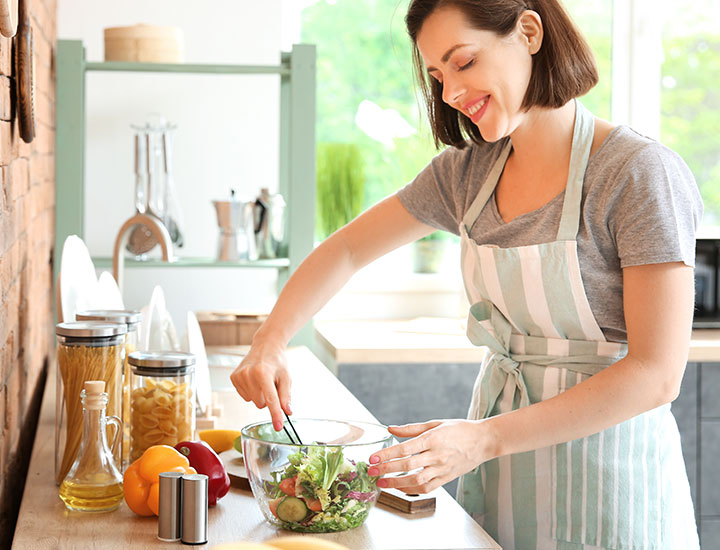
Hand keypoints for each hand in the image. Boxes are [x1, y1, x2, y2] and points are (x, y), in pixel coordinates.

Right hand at [230, 340, 290, 430]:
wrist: (265, 346)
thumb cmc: (277, 362)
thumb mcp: (286, 377)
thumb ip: (286, 396)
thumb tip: (287, 412)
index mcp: (263, 373)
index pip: (270, 400)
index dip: (275, 415)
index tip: (279, 427)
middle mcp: (248, 374)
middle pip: (261, 404)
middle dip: (268, 399)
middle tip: (271, 384)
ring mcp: (239, 376)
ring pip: (252, 401)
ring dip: (260, 395)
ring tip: (262, 380)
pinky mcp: (233, 378)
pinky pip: (245, 396)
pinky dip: (252, 392)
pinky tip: (254, 380)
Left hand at [366, 419, 494, 493]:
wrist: (484, 441)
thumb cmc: (459, 429)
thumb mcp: (435, 423)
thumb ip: (412, 428)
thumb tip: (390, 429)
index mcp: (433, 439)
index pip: (405, 448)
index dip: (387, 454)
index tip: (373, 458)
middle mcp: (437, 455)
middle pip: (407, 465)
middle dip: (386, 469)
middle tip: (371, 471)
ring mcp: (442, 469)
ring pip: (416, 481)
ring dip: (396, 483)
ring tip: (382, 483)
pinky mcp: (447, 478)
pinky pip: (427, 488)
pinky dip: (412, 489)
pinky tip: (400, 487)